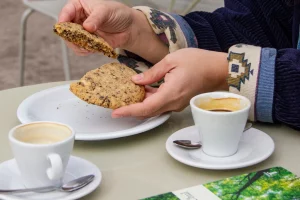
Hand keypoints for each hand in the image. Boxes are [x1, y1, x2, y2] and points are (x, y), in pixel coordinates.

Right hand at [58, 0, 133, 55]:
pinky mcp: (87, 43)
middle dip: (70, 36)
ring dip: (78, 45)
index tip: (63, 27)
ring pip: (72, 41)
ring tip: (88, 45)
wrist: (129, 28)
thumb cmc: (118, 14)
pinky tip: (92, 49)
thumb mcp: (106, 11)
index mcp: (79, 6)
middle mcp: (78, 19)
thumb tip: (86, 27)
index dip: (63, 19)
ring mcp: (82, 32)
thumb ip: (96, 18)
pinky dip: (85, 51)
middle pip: (66, 29)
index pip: (66, 12)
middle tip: (77, 40)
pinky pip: (81, 49)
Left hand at [111, 48, 228, 117]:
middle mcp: (173, 103)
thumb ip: (152, 73)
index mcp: (170, 93)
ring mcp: (177, 104)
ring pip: (154, 108)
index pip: (145, 108)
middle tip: (117, 105)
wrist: (219, 69)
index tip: (116, 112)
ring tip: (128, 96)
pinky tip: (144, 90)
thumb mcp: (171, 61)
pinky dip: (150, 100)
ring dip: (141, 104)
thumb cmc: (198, 62)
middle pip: (148, 111)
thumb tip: (136, 81)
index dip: (129, 111)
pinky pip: (162, 104)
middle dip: (131, 110)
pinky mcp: (180, 101)